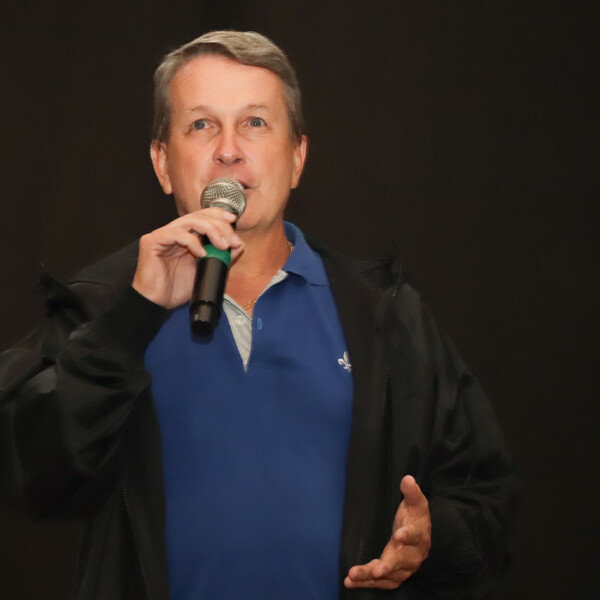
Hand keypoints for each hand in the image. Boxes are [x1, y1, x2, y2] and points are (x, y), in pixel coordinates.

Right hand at [132, 208, 242, 308]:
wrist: (157, 303)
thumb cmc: (176, 288)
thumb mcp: (205, 270)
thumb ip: (220, 256)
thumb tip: (238, 245)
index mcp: (185, 236)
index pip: (202, 216)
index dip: (217, 214)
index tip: (233, 221)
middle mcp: (173, 232)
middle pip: (199, 216)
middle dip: (219, 226)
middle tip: (232, 241)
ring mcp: (162, 235)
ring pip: (190, 221)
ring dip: (211, 231)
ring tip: (223, 245)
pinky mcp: (152, 241)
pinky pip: (177, 234)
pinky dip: (193, 242)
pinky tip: (202, 253)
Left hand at [344, 475, 430, 589]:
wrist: (422, 539)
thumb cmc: (416, 518)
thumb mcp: (416, 503)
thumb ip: (411, 492)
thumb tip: (407, 479)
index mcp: (418, 535)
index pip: (414, 535)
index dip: (407, 535)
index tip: (399, 535)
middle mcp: (412, 556)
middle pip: (400, 561)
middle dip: (387, 565)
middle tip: (377, 570)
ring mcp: (403, 569)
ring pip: (387, 575)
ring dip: (370, 576)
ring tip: (352, 575)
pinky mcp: (392, 576)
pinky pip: (379, 582)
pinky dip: (365, 583)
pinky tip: (349, 582)